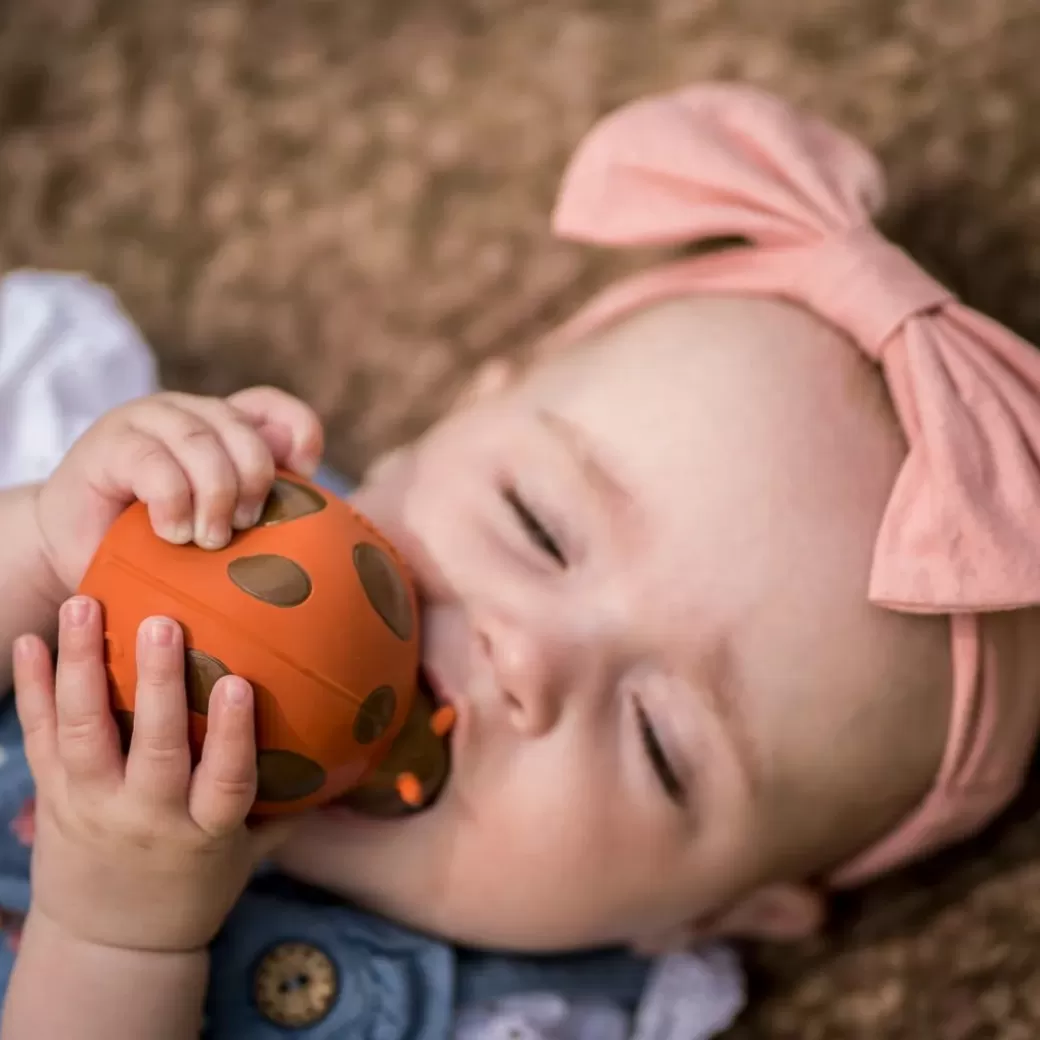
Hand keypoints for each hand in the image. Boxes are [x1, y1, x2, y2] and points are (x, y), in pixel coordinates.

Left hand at [12, 597, 288, 951]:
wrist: (110, 946)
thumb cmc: (195, 892)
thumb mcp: (247, 859)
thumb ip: (288, 810)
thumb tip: (349, 756)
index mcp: (203, 833)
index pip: (224, 781)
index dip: (233, 733)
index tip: (240, 682)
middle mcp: (146, 816)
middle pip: (153, 749)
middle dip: (157, 684)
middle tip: (162, 622)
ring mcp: (91, 805)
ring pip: (84, 733)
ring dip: (82, 666)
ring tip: (84, 605)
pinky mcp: (50, 797)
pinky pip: (38, 737)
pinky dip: (32, 687)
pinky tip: (30, 638)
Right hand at [35, 386, 323, 593]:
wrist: (77, 550)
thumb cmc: (157, 542)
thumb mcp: (219, 521)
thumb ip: (259, 500)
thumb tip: (306, 486)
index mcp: (223, 426)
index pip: (273, 407)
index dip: (299, 432)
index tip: (304, 474)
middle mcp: (189, 413)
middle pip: (244, 428)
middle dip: (254, 480)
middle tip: (244, 527)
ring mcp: (147, 421)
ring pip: (201, 440)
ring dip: (214, 496)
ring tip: (209, 540)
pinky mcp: (109, 443)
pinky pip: (156, 464)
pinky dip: (173, 502)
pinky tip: (171, 533)